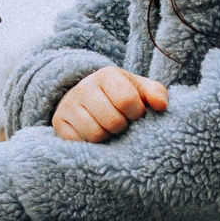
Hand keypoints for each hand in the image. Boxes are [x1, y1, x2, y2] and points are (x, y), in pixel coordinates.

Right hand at [51, 66, 169, 142]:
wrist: (87, 98)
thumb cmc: (120, 96)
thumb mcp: (140, 89)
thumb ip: (156, 93)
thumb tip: (161, 106)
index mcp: (107, 75)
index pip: (128, 101)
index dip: (137, 113)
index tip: (135, 114)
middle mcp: (84, 87)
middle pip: (112, 121)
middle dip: (122, 127)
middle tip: (120, 123)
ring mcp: (68, 105)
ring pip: (95, 135)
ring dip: (107, 137)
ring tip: (107, 129)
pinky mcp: (58, 123)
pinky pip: (79, 143)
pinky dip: (90, 144)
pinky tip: (93, 136)